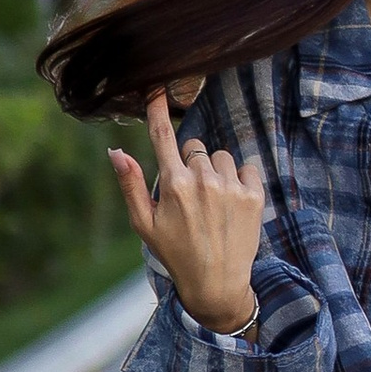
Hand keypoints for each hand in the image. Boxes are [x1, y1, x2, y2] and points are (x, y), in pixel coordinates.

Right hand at [108, 90, 265, 332]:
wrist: (217, 284)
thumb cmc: (175, 254)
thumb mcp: (144, 224)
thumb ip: (130, 184)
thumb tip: (116, 151)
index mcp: (173, 185)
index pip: (163, 136)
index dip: (158, 109)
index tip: (157, 87)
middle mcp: (203, 181)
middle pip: (195, 147)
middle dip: (191, 163)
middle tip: (190, 196)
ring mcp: (231, 187)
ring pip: (221, 156)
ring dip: (216, 172)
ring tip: (213, 203)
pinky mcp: (255, 196)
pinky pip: (247, 167)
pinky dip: (241, 180)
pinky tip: (233, 203)